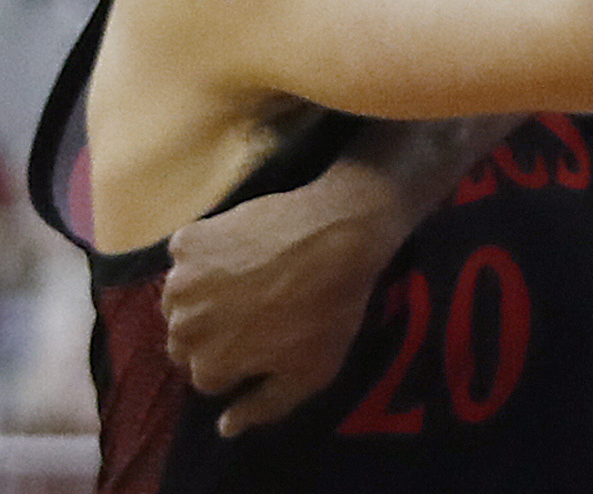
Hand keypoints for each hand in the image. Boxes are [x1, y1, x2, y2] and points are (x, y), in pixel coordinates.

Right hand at [160, 154, 425, 433]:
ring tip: (249, 277)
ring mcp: (179, 284)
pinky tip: (241, 248)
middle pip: (186, 340)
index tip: (266, 336)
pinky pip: (185, 256)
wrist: (342, 236)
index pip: (208, 375)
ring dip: (203, 294)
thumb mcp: (310, 374)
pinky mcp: (185, 243)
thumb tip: (224, 428)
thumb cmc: (331, 309)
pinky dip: (205, 254)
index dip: (238, 357)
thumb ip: (262, 409)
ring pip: (180, 301)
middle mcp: (182, 329)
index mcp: (206, 367)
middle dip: (214, 330)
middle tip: (256, 306)